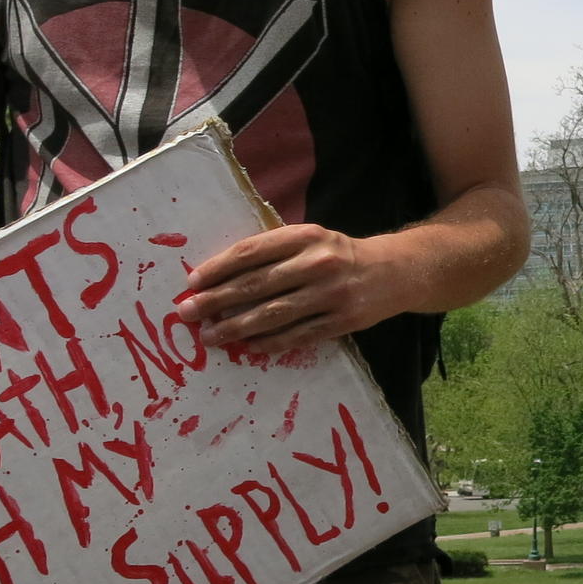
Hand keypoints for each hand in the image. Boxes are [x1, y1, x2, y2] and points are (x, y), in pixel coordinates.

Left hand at [175, 224, 397, 354]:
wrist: (394, 272)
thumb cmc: (339, 254)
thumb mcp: (311, 239)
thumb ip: (274, 251)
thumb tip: (220, 276)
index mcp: (306, 236)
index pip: (251, 252)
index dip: (218, 268)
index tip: (192, 282)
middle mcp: (319, 263)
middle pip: (256, 285)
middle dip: (216, 301)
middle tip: (188, 313)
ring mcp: (331, 294)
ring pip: (273, 315)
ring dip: (236, 328)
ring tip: (211, 336)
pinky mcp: (342, 321)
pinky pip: (297, 335)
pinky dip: (270, 343)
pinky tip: (248, 347)